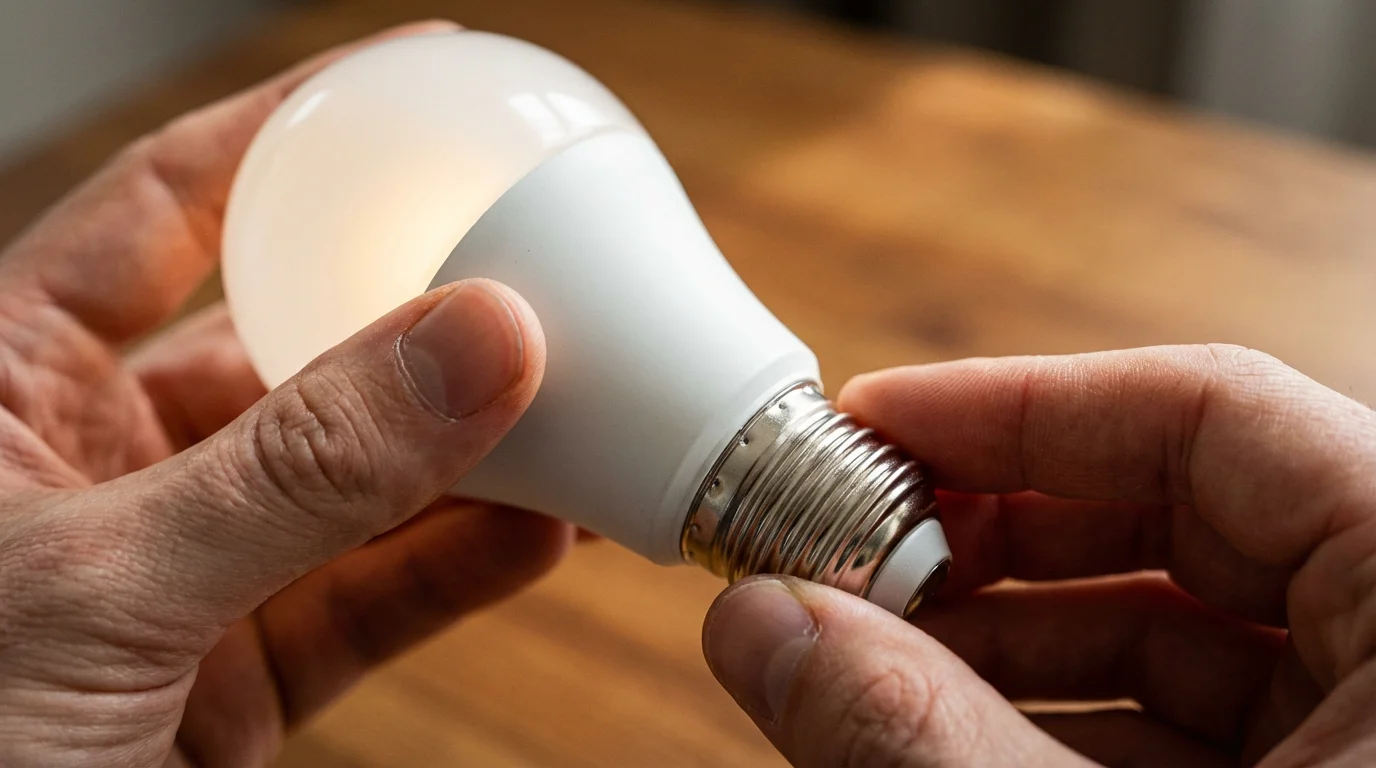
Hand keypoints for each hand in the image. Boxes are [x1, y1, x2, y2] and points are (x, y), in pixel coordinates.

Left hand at [0, 21, 571, 766]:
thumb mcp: (103, 584)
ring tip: (577, 413)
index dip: (283, 135)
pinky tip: (543, 529)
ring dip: (471, 453)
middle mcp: (101, 464)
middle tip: (534, 278)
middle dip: (416, 317)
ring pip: (354, 482)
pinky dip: (462, 564)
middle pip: (292, 348)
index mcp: (5, 390)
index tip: (407, 85)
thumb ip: (298, 467)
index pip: (162, 209)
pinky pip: (372, 597)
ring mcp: (182, 570)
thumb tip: (478, 340)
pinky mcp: (236, 675)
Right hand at [702, 345, 1375, 766]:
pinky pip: (1196, 723)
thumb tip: (762, 628)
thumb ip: (933, 737)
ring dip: (1006, 637)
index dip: (1021, 404)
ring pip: (1178, 629)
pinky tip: (943, 729)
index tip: (876, 419)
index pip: (1217, 411)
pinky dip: (1057, 719)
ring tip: (871, 653)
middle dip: (995, 532)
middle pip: (1184, 514)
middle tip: (856, 547)